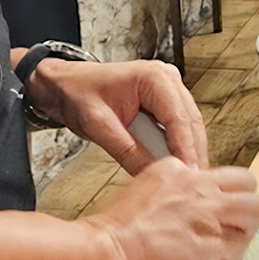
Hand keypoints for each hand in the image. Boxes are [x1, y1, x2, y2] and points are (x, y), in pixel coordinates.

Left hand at [27, 58, 208, 174]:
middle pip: (190, 122)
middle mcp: (167, 80)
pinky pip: (177, 128)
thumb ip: (126, 150)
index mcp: (154, 77)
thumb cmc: (78, 93)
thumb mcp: (99, 125)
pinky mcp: (164, 103)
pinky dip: (176, 147)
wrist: (66, 86)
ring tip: (185, 177)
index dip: (185, 148)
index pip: (178, 118)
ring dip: (187, 151)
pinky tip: (176, 165)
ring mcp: (169, 90)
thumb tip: (150, 172)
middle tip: (191, 182)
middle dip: (191, 153)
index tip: (187, 173)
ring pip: (188, 126)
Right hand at [83, 161, 258, 259]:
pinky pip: (238, 245)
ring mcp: (209, 212)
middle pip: (247, 184)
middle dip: (246, 207)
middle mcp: (199, 185)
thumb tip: (185, 212)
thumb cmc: (117, 231)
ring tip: (230, 247)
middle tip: (235, 226)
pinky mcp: (213, 240)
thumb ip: (172, 195)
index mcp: (179, 171)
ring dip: (247, 230)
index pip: (216, 176)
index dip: (219, 198)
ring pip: (254, 209)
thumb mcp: (146, 191)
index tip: (211, 215)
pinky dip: (234, 256)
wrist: (108, 250)